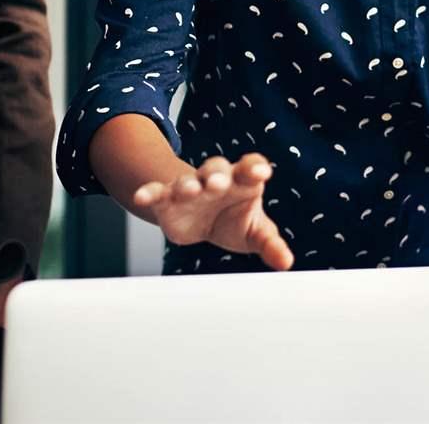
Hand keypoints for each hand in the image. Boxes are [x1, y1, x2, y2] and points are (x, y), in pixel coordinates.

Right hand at [131, 153, 293, 270]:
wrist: (204, 224)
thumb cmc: (236, 222)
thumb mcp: (257, 233)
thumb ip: (271, 244)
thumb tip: (286, 263)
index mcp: (244, 181)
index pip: (251, 166)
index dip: (255, 167)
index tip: (261, 172)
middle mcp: (217, 180)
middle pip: (217, 169)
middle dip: (218, 176)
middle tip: (220, 183)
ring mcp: (191, 188)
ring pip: (189, 180)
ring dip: (189, 184)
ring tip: (190, 190)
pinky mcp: (168, 200)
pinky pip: (157, 192)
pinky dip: (149, 192)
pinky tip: (142, 197)